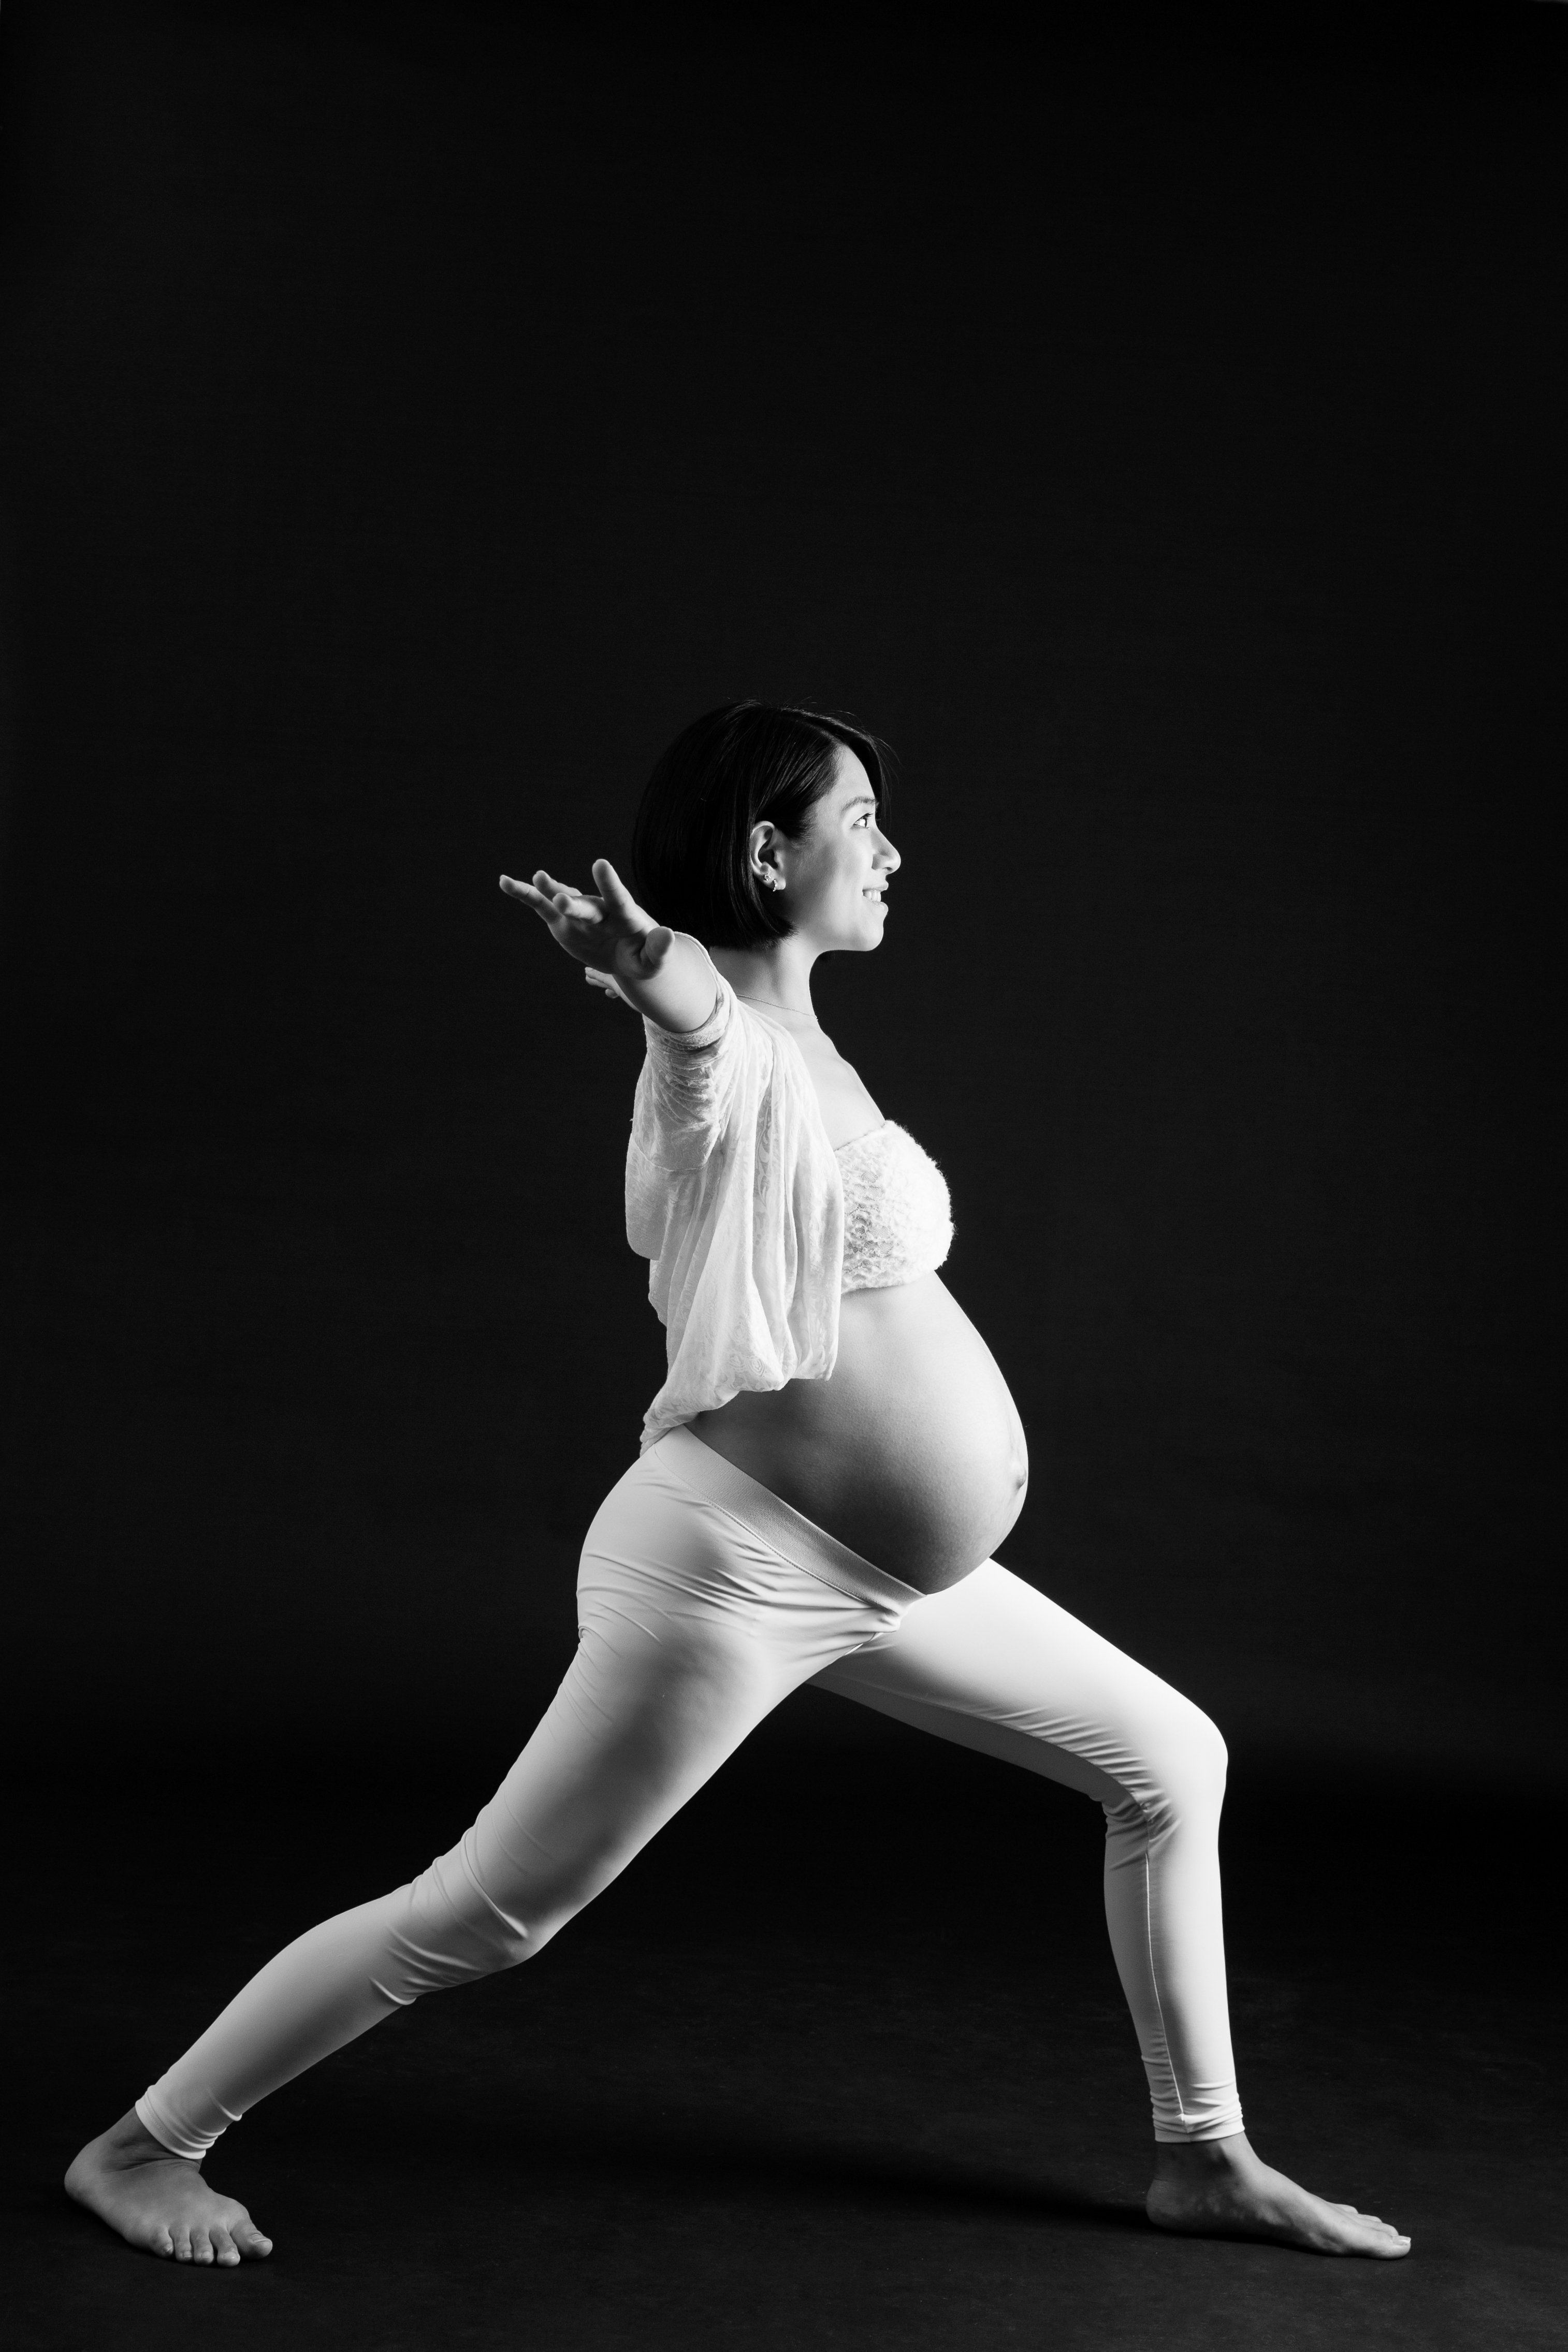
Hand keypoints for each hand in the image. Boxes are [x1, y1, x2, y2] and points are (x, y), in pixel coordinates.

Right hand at [499, 860, 673, 998]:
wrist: (625, 957)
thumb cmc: (642, 957)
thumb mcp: (653, 960)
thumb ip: (659, 949)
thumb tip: (668, 934)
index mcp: (625, 917)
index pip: (619, 898)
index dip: (609, 884)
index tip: (600, 864)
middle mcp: (600, 910)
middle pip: (587, 907)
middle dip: (574, 904)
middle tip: (562, 900)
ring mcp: (578, 915)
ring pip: (561, 900)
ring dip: (549, 891)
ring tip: (536, 878)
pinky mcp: (561, 923)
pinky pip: (540, 907)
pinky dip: (524, 894)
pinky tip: (505, 881)